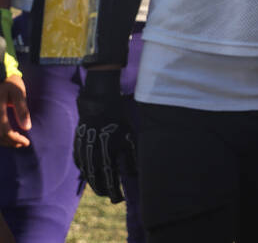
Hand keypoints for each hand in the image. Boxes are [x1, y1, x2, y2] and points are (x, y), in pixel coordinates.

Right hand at [0, 75, 29, 147]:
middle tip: (23, 143)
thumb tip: (27, 128)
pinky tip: (8, 136)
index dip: (15, 139)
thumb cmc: (11, 84)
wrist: (0, 77)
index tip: (26, 142)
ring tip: (17, 142)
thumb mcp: (19, 93)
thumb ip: (22, 110)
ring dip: (4, 141)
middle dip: (10, 142)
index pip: (4, 130)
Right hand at [73, 69, 135, 202]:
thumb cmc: (118, 121)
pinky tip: (90, 174)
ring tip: (101, 188)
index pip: (110, 182)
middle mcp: (93, 158)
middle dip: (104, 191)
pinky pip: (80, 164)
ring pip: (87, 175)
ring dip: (94, 183)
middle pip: (96, 182)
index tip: (118, 199)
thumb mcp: (129, 138)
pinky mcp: (77, 147)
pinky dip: (85, 171)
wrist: (99, 106)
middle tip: (110, 196)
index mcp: (107, 157)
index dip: (114, 193)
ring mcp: (82, 153)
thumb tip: (133, 175)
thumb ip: (131, 158)